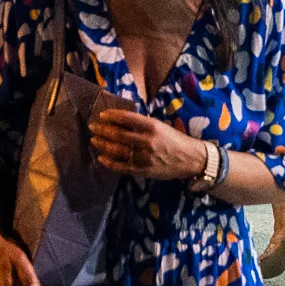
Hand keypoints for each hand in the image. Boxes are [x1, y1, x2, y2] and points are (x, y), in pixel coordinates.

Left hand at [90, 109, 212, 181]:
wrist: (191, 159)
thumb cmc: (176, 140)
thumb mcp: (162, 127)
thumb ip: (144, 125)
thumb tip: (122, 121)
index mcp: (153, 126)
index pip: (127, 118)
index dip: (112, 116)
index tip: (102, 115)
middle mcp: (147, 140)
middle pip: (119, 134)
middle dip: (103, 130)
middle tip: (93, 127)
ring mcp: (144, 156)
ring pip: (117, 150)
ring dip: (103, 144)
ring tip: (94, 140)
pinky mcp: (143, 170)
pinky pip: (122, 166)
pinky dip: (110, 162)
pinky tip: (101, 158)